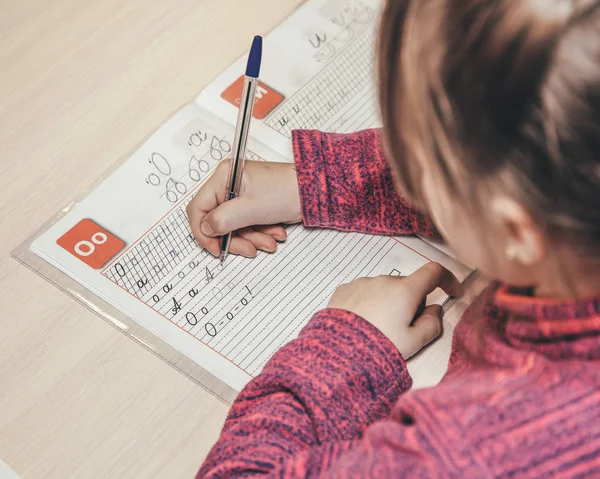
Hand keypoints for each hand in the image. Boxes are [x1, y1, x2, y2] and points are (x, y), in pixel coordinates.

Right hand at [187, 160, 301, 257]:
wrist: (317, 191)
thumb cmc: (288, 190)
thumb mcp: (251, 208)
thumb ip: (223, 219)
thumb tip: (206, 229)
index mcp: (224, 176)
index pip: (199, 208)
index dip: (204, 231)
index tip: (216, 248)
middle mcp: (230, 184)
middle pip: (218, 220)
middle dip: (236, 238)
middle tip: (249, 249)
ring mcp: (243, 195)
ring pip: (235, 226)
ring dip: (252, 238)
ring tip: (270, 241)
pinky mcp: (255, 204)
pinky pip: (249, 225)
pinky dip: (260, 233)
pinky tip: (275, 233)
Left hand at [327, 263, 462, 358]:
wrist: (338, 353)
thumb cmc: (379, 347)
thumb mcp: (414, 342)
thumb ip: (432, 324)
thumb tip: (436, 310)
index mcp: (404, 291)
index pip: (433, 272)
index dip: (447, 279)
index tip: (451, 292)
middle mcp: (383, 281)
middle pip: (407, 285)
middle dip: (412, 301)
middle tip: (405, 327)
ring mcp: (361, 283)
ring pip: (384, 288)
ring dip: (388, 301)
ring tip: (379, 328)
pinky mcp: (344, 290)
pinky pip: (364, 292)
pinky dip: (368, 303)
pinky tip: (363, 323)